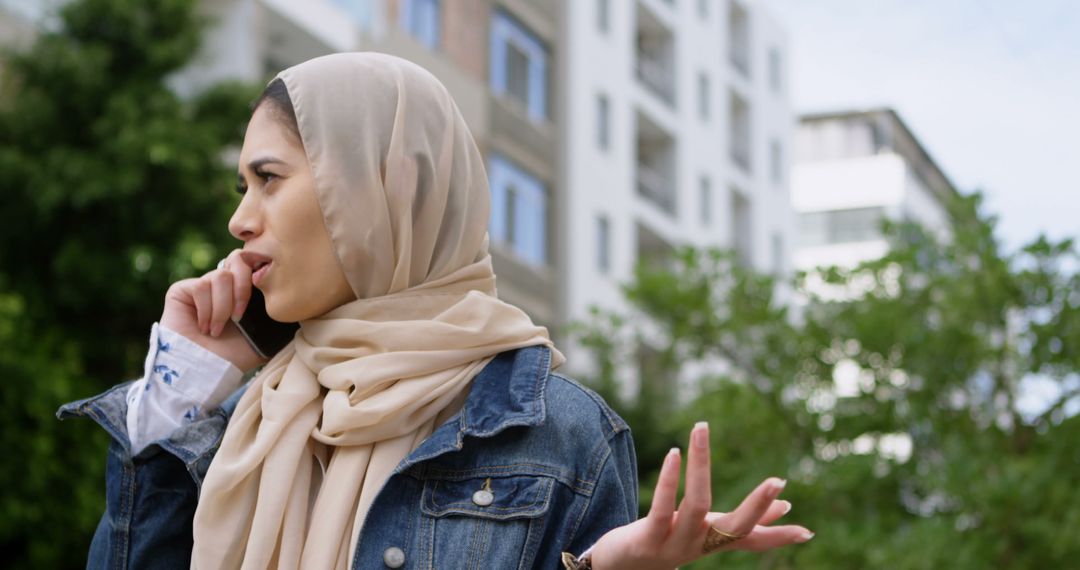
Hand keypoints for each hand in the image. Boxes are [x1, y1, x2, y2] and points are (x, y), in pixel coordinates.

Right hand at [159, 248, 268, 373]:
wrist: (206, 370)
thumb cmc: (234, 356)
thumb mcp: (265, 337)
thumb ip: (278, 318)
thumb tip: (300, 307)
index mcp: (242, 290)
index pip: (254, 264)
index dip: (259, 274)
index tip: (262, 298)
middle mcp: (222, 284)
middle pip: (238, 260)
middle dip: (243, 290)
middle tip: (239, 317)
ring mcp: (202, 286)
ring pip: (221, 276)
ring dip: (223, 308)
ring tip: (217, 330)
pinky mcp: (182, 290)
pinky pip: (200, 286)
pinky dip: (206, 310)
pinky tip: (204, 328)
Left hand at [588, 422, 813, 568]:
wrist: (622, 567)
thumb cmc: (669, 539)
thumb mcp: (707, 530)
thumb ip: (740, 519)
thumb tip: (787, 505)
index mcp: (714, 541)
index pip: (752, 540)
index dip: (778, 536)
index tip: (808, 531)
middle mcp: (699, 545)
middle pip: (735, 527)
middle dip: (758, 506)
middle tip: (778, 481)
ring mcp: (675, 543)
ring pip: (696, 506)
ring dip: (701, 466)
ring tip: (702, 429)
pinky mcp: (648, 538)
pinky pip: (662, 508)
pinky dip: (670, 479)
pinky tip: (675, 453)